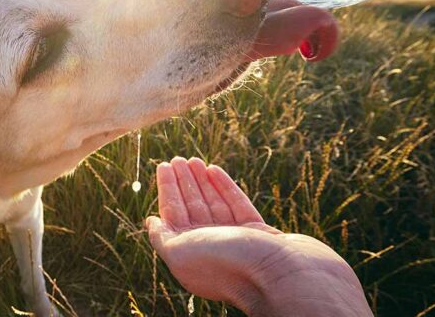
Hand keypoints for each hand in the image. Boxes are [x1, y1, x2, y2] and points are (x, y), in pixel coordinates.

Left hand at [146, 157, 372, 315]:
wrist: (283, 275)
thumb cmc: (229, 265)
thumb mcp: (182, 254)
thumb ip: (164, 238)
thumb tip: (151, 222)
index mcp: (190, 256)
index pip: (174, 216)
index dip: (167, 190)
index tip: (163, 166)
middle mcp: (212, 249)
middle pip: (193, 209)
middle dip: (184, 183)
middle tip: (177, 159)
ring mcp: (237, 241)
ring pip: (215, 205)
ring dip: (202, 182)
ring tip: (194, 160)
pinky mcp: (261, 234)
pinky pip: (238, 206)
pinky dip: (225, 188)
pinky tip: (214, 170)